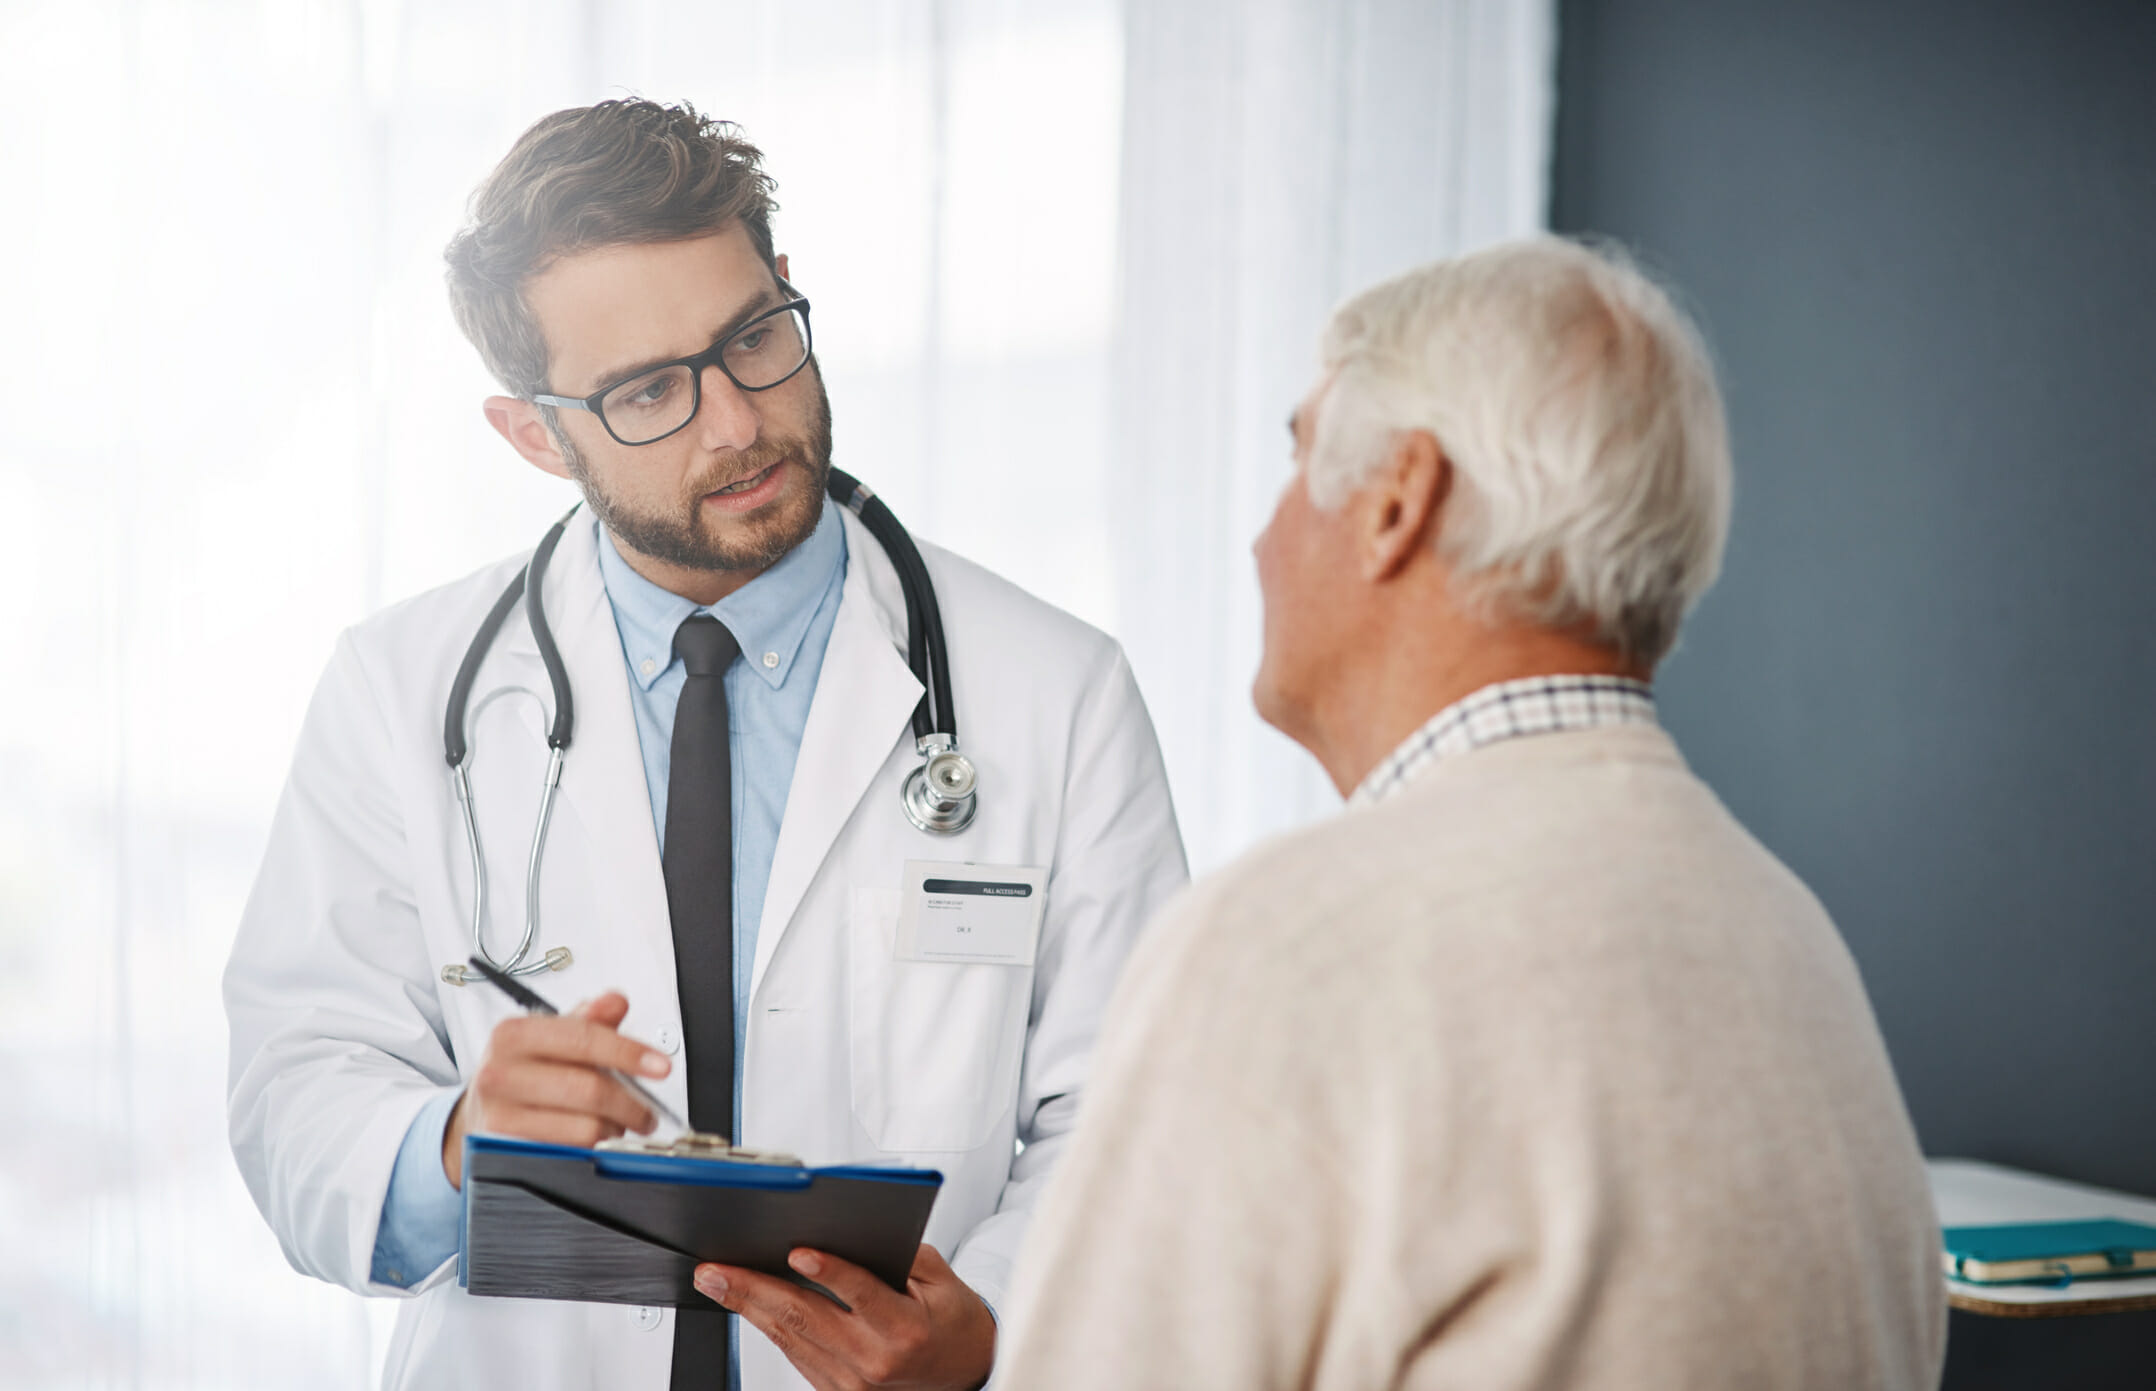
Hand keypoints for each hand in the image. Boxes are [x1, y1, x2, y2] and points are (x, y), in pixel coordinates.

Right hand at [441, 991, 670, 1188]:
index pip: (583, 1038)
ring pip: (584, 1127)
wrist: (480, 1114)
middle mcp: (500, 1073)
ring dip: (613, 1130)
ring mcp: (499, 1115)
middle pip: (588, 1089)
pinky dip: (592, 1150)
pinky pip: (569, 1155)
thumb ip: (588, 1020)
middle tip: (647, 1112)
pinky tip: (594, 1140)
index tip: (661, 1066)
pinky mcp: (504, 1153)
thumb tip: (616, 1002)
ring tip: (616, 1125)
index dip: (629, 1053)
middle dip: (631, 1104)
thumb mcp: (551, 1038)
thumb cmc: (523, 1073)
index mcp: (514, 1034)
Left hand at [693, 1241, 995, 1390]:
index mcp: (904, 1330)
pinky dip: (769, 1327)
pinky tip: (747, 1304)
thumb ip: (901, 1253)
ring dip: (749, 1307)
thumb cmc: (953, 1321)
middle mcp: (874, 1361)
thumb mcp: (943, 1278)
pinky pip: (796, 1355)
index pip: (861, 1296)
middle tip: (717, 1269)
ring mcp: (852, 1383)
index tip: (798, 1252)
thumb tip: (853, 1230)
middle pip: (807, 1319)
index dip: (829, 1273)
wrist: (965, 1372)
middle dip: (755, 1289)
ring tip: (717, 1281)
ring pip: (790, 1338)